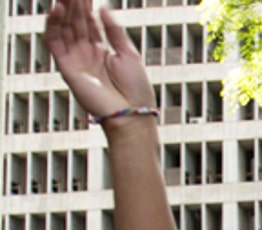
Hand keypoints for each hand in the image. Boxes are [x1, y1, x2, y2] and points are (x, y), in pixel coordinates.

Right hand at [45, 0, 155, 120]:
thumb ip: (114, 31)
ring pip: (63, 29)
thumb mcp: (128, 53)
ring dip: (62, 9)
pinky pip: (54, 42)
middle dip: (73, 3)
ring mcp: (75, 60)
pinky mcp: (66, 67)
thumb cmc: (135, 89)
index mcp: (101, 51)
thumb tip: (102, 8)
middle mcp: (86, 54)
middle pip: (75, 23)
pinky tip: (58, 8)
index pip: (89, 23)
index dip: (86, 6)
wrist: (132, 114)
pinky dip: (53, 24)